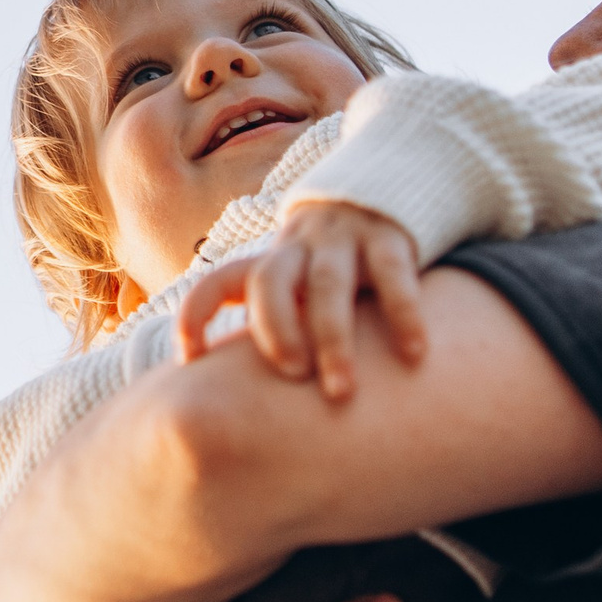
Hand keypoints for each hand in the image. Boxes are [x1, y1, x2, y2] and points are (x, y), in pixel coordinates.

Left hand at [177, 203, 427, 400]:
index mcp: (271, 263)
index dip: (196, 314)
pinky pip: (392, 272)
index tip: (188, 359)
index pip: (218, 281)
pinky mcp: (388, 237)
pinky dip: (403, 313)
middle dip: (275, 330)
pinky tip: (413, 353)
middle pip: (270, 281)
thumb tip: (249, 409)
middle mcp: (299, 248)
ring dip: (332, 338)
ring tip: (341, 390)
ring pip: (328, 284)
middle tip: (291, 375)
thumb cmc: (334, 268)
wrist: (382, 192)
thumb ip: (281, 330)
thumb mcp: (301, 288)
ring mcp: (342, 239)